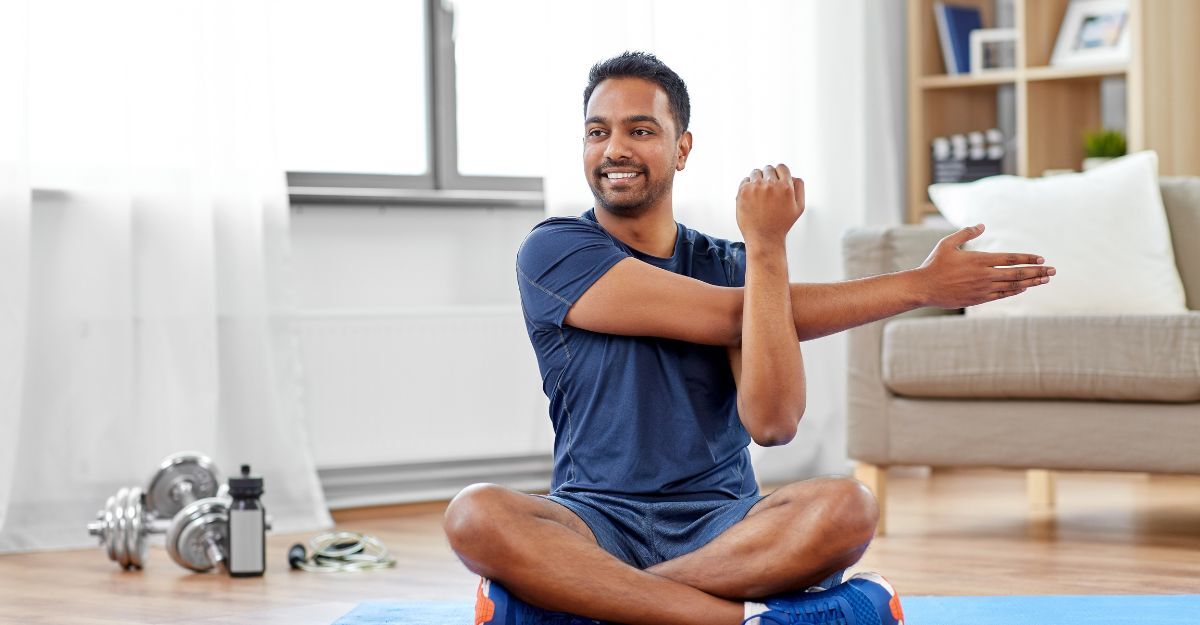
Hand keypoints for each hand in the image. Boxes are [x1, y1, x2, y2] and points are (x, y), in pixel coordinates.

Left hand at [736, 164, 803, 246]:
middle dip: (769, 177)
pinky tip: (752, 197)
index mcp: (786, 187)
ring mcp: (755, 187)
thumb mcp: (799, 207)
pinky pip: (745, 180)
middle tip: (768, 191)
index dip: (780, 174)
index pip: (782, 167)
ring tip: (759, 194)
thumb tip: (793, 175)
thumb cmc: (781, 224)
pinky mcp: (743, 192)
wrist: (764, 238)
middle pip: (768, 169)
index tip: (777, 181)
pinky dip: (748, 186)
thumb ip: (799, 188)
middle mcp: (770, 185)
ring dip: (758, 180)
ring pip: (756, 172)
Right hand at [917, 224, 1054, 307]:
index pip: (1011, 258)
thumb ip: (966, 233)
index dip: (1028, 258)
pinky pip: (1002, 295)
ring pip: (1013, 285)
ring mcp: (983, 288)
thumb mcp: (947, 243)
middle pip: (1017, 273)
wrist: (924, 288)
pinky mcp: (979, 299)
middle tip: (1053, 271)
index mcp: (979, 259)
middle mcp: (984, 274)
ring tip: (1045, 279)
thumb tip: (982, 225)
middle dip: (1038, 271)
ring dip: (1031, 282)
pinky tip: (1024, 288)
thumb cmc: (934, 264)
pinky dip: (1015, 291)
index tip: (1042, 258)